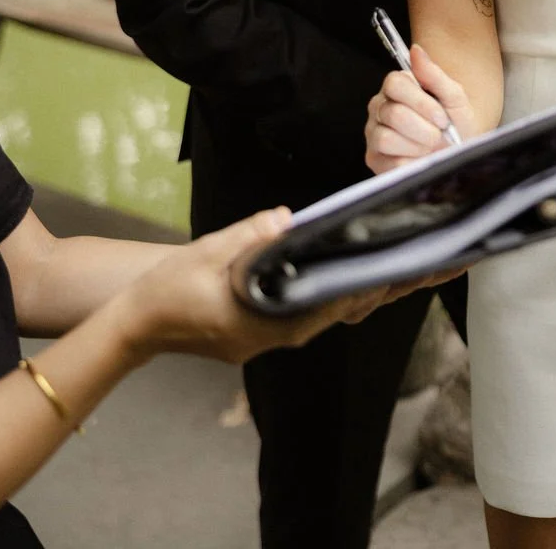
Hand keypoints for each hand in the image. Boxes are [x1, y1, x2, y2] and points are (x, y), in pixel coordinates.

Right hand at [111, 209, 405, 365]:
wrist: (136, 324)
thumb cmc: (169, 289)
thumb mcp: (206, 253)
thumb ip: (247, 236)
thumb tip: (284, 218)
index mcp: (267, 324)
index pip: (330, 307)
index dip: (366, 288)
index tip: (397, 269)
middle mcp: (276, 336)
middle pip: (338, 311)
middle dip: (376, 288)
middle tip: (419, 264)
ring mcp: (271, 337)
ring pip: (326, 313)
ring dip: (358, 290)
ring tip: (397, 264)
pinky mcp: (264, 330)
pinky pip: (309, 312)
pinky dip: (333, 292)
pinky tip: (351, 271)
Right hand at [365, 46, 476, 174]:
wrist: (460, 151)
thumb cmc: (455, 121)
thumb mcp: (454, 96)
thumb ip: (434, 74)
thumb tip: (416, 50)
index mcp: (397, 87)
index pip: (394, 83)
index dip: (421, 104)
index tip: (442, 117)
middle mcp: (380, 107)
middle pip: (394, 114)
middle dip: (425, 129)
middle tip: (440, 135)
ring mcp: (374, 133)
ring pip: (386, 138)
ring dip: (418, 146)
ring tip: (430, 147)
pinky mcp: (374, 158)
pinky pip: (388, 163)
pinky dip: (412, 163)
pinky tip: (420, 159)